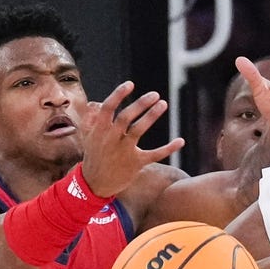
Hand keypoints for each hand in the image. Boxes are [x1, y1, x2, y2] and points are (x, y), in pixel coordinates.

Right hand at [79, 81, 184, 195]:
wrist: (95, 184)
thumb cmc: (94, 156)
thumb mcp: (88, 137)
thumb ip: (91, 119)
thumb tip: (96, 104)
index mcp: (99, 130)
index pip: (108, 108)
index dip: (118, 95)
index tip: (131, 84)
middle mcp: (111, 139)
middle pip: (126, 117)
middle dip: (140, 104)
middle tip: (155, 94)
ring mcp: (124, 152)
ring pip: (138, 131)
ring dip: (151, 116)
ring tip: (163, 103)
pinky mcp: (136, 164)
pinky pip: (154, 155)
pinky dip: (168, 148)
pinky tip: (181, 141)